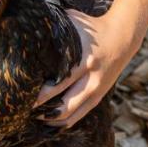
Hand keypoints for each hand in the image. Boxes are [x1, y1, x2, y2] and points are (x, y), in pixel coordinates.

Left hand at [34, 9, 137, 128]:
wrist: (122, 37)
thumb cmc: (92, 27)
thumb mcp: (74, 24)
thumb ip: (54, 28)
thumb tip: (27, 27)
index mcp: (85, 60)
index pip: (61, 82)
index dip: (43, 94)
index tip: (26, 95)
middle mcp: (92, 78)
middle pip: (66, 104)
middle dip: (45, 111)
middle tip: (25, 110)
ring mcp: (97, 90)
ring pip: (74, 114)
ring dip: (54, 120)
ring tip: (36, 120)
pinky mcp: (100, 96)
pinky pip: (81, 114)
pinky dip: (66, 121)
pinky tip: (52, 122)